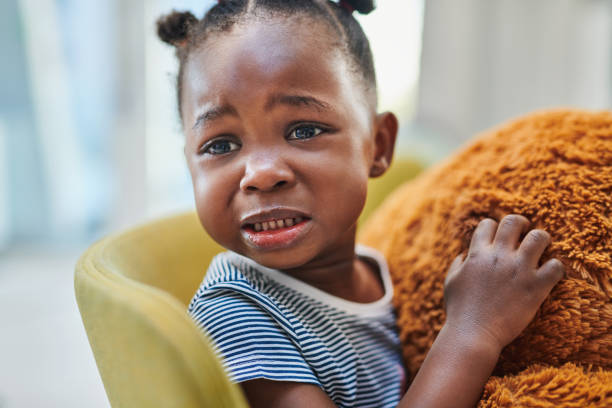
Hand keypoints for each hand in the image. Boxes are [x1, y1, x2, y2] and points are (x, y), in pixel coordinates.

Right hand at [443, 214, 564, 351]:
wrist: (473, 334)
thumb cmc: (460, 311)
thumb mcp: (450, 282)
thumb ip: (458, 264)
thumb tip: (464, 255)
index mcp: (477, 254)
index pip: (488, 224)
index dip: (494, 228)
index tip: (499, 238)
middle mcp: (499, 256)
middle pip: (514, 222)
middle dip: (521, 224)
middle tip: (524, 235)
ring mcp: (519, 270)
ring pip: (540, 237)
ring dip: (541, 241)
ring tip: (541, 251)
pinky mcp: (536, 287)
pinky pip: (556, 266)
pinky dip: (555, 268)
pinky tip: (549, 275)